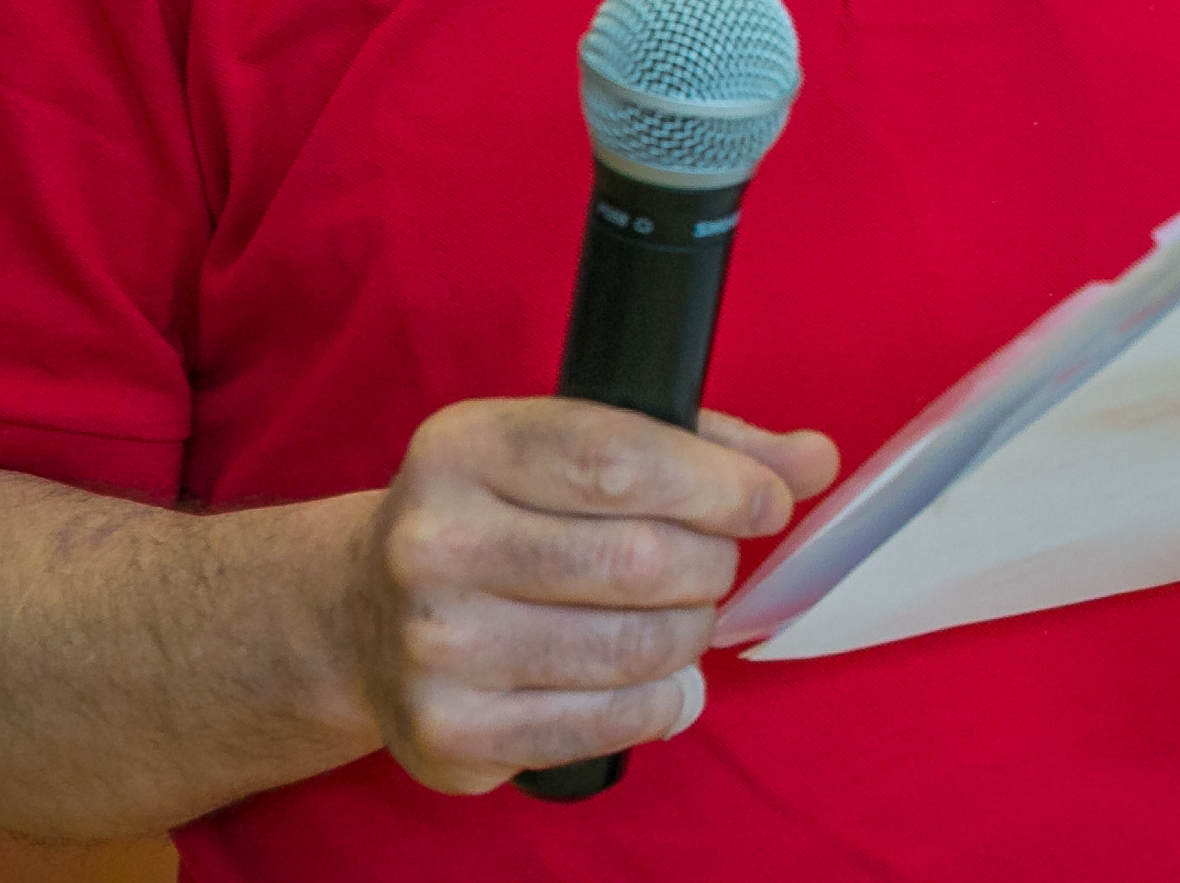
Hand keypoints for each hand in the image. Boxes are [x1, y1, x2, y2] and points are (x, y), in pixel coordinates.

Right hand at [341, 399, 837, 791]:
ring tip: (680, 617)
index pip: (622, 460)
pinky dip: (663, 702)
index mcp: (466, 447)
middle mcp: (433, 542)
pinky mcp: (446, 733)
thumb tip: (814, 460)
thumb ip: (710, 446)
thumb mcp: (585, 447)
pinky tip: (661, 681)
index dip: (720, 484)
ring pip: (633, 647)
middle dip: (710, 564)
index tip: (765, 503)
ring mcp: (431, 645)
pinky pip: (607, 723)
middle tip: (711, 564)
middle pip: (640, 558)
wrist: (365, 615)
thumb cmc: (507, 515)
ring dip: (691, 634)